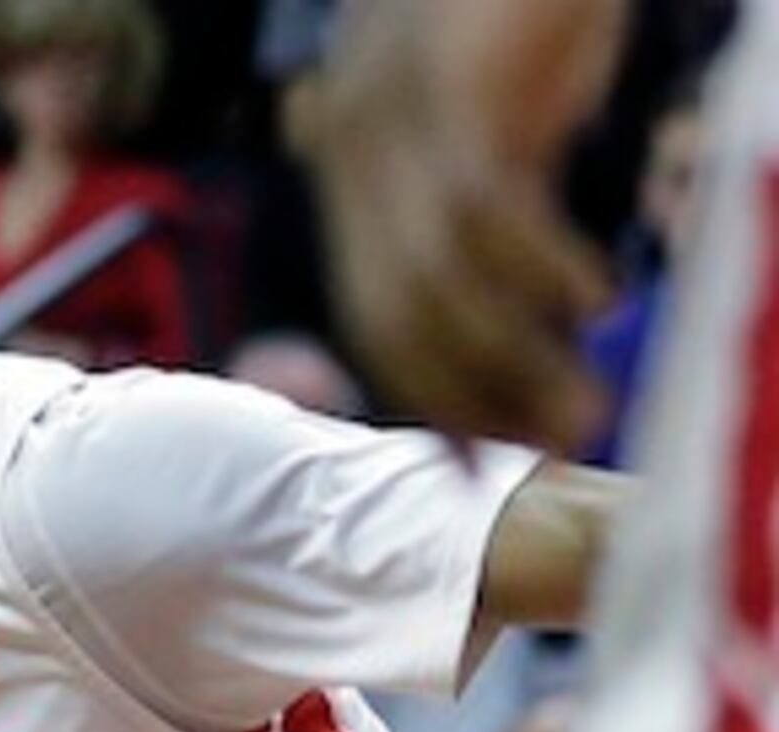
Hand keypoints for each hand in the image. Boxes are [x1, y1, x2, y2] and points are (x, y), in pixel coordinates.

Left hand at [302, 0, 616, 449]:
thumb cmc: (520, 7)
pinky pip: (483, 212)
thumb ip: (495, 190)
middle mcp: (355, 155)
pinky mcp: (449, 96)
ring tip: (581, 410)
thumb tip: (530, 298)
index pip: (374, 310)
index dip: (422, 394)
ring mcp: (393, 126)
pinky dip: (539, 268)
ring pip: (435, 281)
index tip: (464, 468)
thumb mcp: (499, 112)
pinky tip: (594, 298)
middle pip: (392, 314)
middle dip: (466, 398)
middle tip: (541, 452)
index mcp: (356, 167)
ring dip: (510, 357)